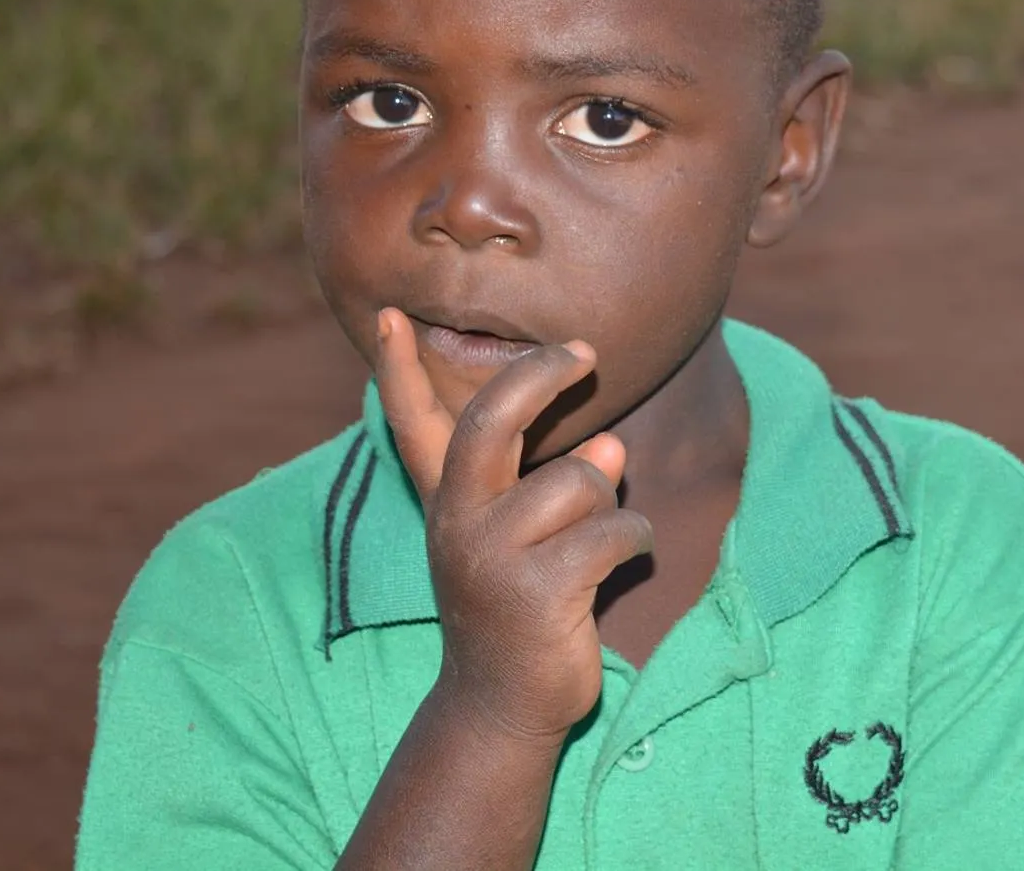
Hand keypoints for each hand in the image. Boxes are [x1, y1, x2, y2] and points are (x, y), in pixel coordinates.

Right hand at [374, 307, 653, 745]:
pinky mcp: (536, 592)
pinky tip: (621, 566)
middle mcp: (457, 522)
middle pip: (494, 419)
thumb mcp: (529, 537)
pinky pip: (615, 530)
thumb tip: (613, 445)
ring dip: (611, 506)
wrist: (503, 708)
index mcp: (448, 503)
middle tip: (583, 353)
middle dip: (541, 374)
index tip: (389, 314)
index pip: (414, 426)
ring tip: (596, 548)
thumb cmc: (524, 606)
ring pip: (583, 480)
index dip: (399, 369)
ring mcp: (491, 557)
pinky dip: (634, 541)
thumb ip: (560, 483)